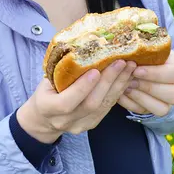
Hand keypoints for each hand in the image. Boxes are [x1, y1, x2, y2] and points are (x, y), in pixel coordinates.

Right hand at [17, 60, 136, 141]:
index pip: (66, 102)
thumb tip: (82, 48)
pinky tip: (126, 78)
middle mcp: (64, 121)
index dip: (82, 88)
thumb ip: (61, 71)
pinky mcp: (91, 124)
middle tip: (121, 63)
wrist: (43, 119)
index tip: (96, 70)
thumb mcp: (45, 80)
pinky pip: (107, 109)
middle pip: (90, 104)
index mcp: (47, 108)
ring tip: (129, 68)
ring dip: (118, 85)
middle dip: (108, 82)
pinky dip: (118, 92)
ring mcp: (79, 125)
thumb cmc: (45, 93)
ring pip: (103, 107)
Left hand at [117, 50, 173, 116]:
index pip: (173, 72)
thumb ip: (139, 49)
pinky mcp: (155, 109)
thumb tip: (125, 51)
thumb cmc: (141, 52)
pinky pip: (146, 113)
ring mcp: (168, 101)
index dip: (154, 73)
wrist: (139, 63)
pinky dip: (131, 105)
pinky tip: (121, 95)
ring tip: (125, 88)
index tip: (136, 70)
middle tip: (130, 81)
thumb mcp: (143, 47)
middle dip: (147, 88)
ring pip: (163, 109)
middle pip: (173, 94)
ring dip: (141, 99)